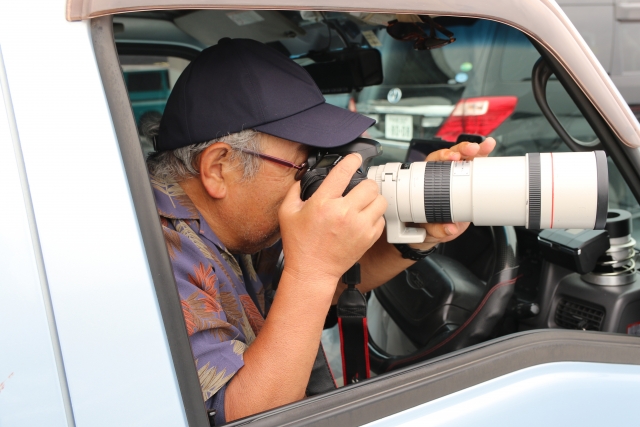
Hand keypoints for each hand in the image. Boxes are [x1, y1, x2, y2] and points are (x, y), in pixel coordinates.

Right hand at [279, 153, 387, 291]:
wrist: (312, 271)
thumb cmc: (299, 244)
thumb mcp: (287, 213)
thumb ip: (295, 191)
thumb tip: (304, 178)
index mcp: (323, 203)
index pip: (344, 172)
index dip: (352, 160)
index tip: (354, 158)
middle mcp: (344, 212)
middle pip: (369, 185)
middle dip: (364, 184)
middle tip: (357, 189)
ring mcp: (359, 226)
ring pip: (380, 200)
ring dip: (373, 199)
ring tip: (363, 203)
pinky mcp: (368, 238)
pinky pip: (381, 218)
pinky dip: (375, 216)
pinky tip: (363, 219)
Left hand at [414, 137, 496, 245]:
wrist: (435, 230)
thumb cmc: (427, 224)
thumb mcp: (429, 229)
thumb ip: (437, 229)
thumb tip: (450, 228)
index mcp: (427, 180)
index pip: (433, 162)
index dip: (442, 156)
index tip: (451, 158)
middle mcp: (442, 175)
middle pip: (450, 155)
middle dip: (461, 149)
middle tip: (470, 150)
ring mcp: (457, 176)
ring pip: (465, 157)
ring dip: (476, 149)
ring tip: (485, 146)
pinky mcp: (469, 180)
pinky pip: (476, 165)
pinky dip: (483, 155)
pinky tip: (489, 146)